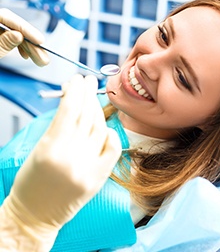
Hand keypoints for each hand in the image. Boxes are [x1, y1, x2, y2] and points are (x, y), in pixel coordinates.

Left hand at [0, 8, 48, 65]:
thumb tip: (19, 35)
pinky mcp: (0, 36)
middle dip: (32, 44)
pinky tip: (27, 55)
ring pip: (17, 35)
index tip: (40, 40)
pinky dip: (21, 48)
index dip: (27, 30)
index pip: (10, 19)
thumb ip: (4, 42)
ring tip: (41, 60)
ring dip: (30, 48)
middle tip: (44, 56)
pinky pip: (12, 39)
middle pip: (16, 28)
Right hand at [6, 74, 120, 227]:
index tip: (76, 79)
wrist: (36, 214)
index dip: (74, 91)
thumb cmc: (31, 181)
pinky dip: (111, 133)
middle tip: (88, 80)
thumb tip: (74, 101)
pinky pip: (113, 148)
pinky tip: (104, 126)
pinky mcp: (98, 178)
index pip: (69, 110)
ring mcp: (88, 168)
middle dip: (87, 94)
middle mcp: (72, 157)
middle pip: (85, 115)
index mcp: (51, 148)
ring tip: (93, 98)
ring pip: (99, 128)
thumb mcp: (38, 147)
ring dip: (97, 109)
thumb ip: (58, 125)